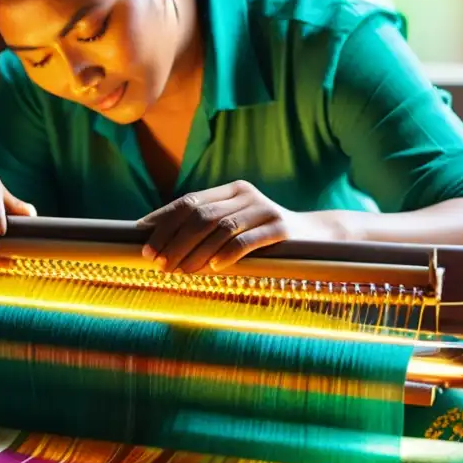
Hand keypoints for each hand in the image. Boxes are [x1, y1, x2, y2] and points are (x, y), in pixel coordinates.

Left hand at [137, 180, 324, 273]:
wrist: (319, 238)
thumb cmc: (268, 239)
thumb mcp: (238, 226)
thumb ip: (208, 229)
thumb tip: (162, 246)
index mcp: (231, 190)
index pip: (189, 201)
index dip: (163, 219)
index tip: (142, 239)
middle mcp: (246, 195)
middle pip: (200, 215)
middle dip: (173, 239)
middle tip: (157, 262)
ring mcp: (264, 209)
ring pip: (219, 228)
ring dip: (194, 252)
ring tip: (179, 271)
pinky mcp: (281, 227)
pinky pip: (246, 240)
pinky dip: (226, 254)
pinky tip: (214, 268)